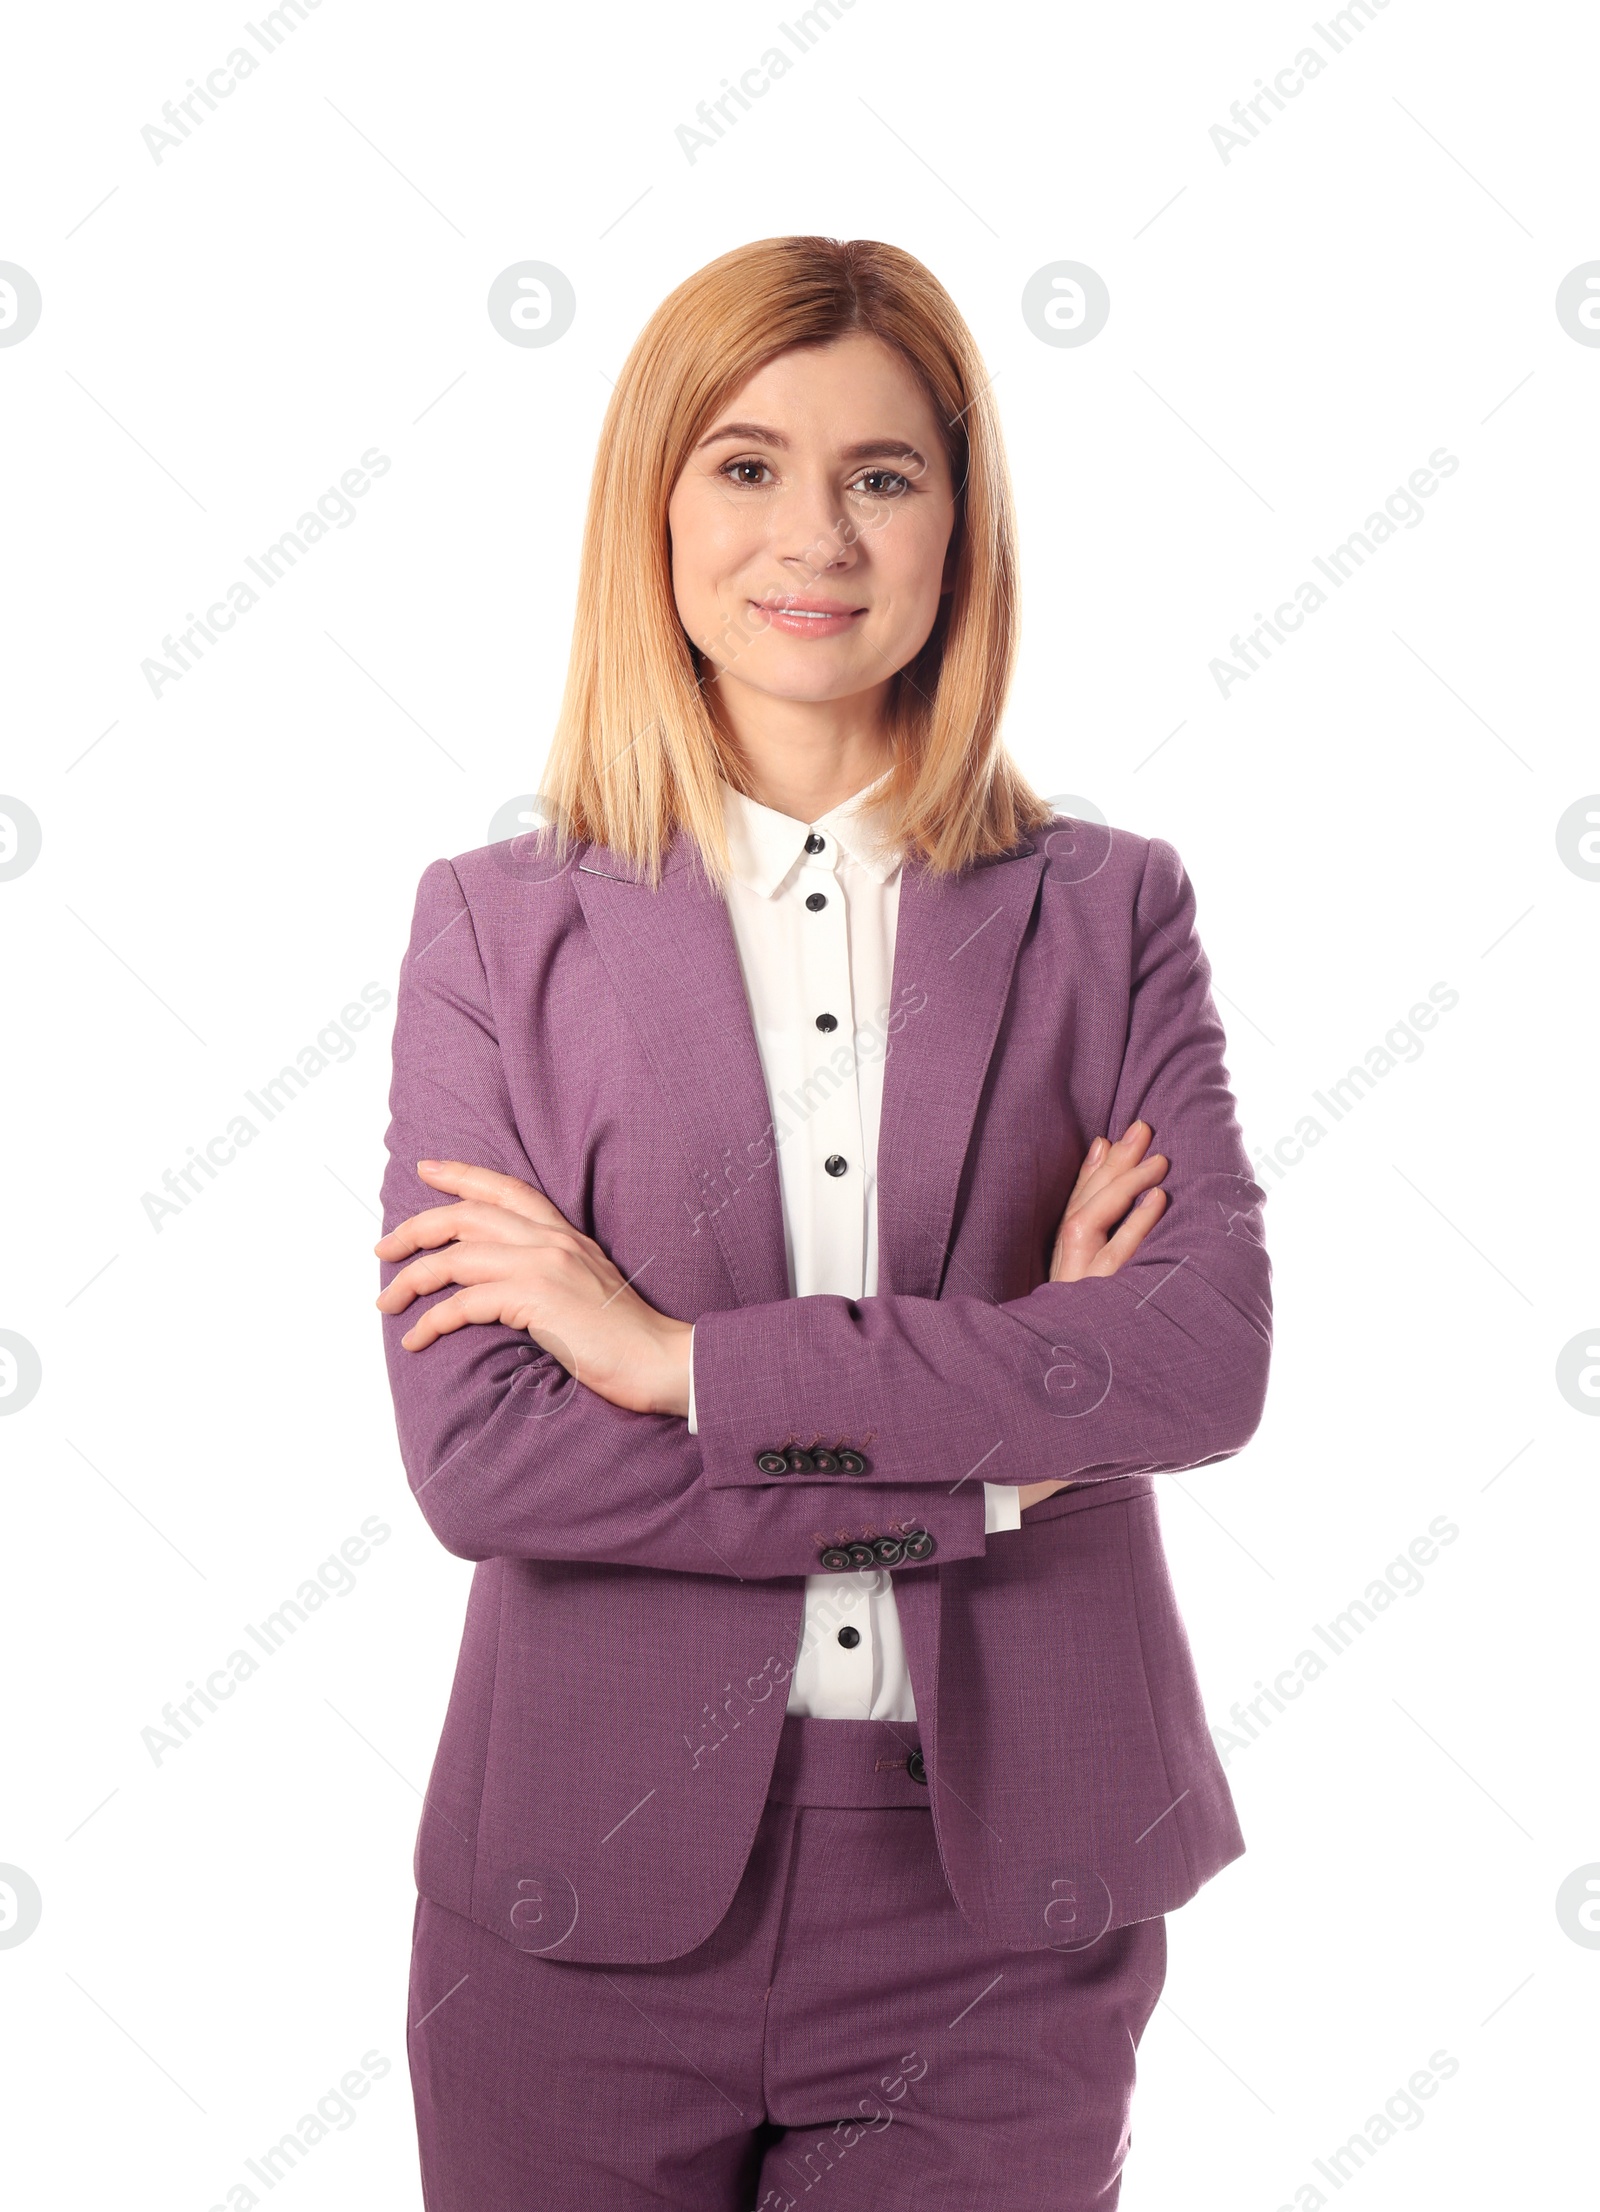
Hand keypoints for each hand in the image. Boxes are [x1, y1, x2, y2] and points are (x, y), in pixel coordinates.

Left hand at [374, 1161, 691, 1417]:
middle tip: (383, 1248)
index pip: (505, 1189)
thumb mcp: (586, 1285)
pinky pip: (464, 1304)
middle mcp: (551, 1240)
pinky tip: (416, 1338)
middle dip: (415, 1229)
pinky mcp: (536, 1299)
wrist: (660, 1359)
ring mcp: (544, 1266)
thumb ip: (549, 1269)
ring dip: (411, 1280)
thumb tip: (499, 1281)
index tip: (425, 1169)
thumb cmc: (623, 1335)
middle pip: (466, 1216)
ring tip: (387, 1303)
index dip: (461, 1175)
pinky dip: (431, 1321)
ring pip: (455, 1258)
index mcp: (564, 1233)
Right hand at [1017, 1122, 1170, 1511]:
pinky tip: (1157, 1203)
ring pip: (1096, 1228)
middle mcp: (1064, 1280)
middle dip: (1114, 1167)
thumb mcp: (1074, 1308)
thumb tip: (1099, 1238)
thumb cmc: (1067, 1368)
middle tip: (1142, 1129)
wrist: (1043, 1424)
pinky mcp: (1096, 1310)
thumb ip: (1085, 1265)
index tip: (1111, 1138)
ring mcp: (1078, 1293)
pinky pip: (1119, 1263)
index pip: (1072, 1210)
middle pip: (1084, 1209)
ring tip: (1157, 1158)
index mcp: (1058, 1276)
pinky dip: (1137, 1229)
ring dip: (1126, 1188)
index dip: (1092, 1171)